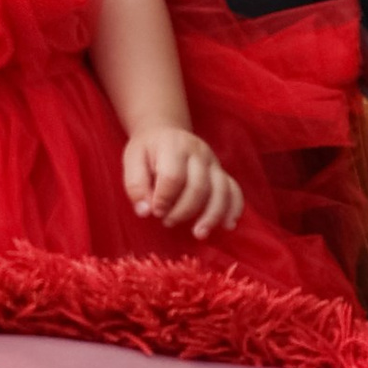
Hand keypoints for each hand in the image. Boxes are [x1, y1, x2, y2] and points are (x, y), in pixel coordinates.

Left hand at [123, 124, 243, 240]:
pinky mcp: (222, 172)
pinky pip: (235, 191)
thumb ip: (135, 186)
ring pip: (221, 191)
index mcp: (173, 145)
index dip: (164, 199)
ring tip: (198, 234)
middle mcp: (198, 151)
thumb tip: (145, 212)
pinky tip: (227, 225)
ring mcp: (213, 162)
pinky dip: (234, 209)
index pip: (173, 176)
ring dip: (211, 216)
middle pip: (199, 186)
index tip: (155, 212)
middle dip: (184, 211)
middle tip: (167, 222)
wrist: (164, 133)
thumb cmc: (147, 151)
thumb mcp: (132, 161)